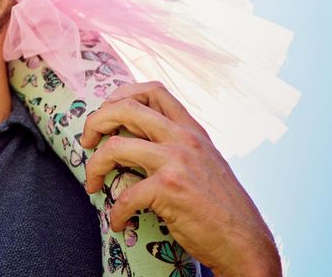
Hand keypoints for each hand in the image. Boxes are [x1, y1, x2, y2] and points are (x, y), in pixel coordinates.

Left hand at [80, 82, 280, 276]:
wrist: (245, 241)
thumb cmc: (222, 207)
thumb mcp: (205, 162)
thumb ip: (179, 145)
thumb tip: (139, 139)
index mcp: (192, 129)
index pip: (154, 90)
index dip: (122, 95)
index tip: (106, 114)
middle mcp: (184, 138)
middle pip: (126, 107)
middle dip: (96, 121)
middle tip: (86, 142)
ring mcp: (176, 161)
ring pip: (115, 146)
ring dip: (94, 166)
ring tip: (92, 184)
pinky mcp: (169, 189)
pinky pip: (125, 195)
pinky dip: (116, 212)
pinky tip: (118, 222)